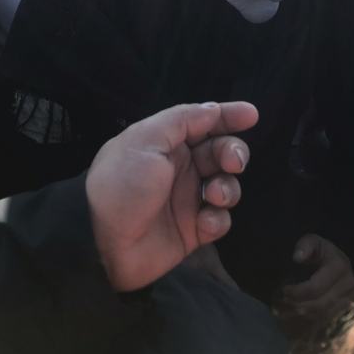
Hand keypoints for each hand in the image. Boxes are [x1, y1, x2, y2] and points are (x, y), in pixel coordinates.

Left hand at [86, 102, 257, 291]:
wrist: (101, 243)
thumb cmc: (121, 185)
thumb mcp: (144, 141)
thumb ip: (181, 121)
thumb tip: (213, 109)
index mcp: (166, 143)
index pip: (203, 123)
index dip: (228, 116)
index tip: (252, 115)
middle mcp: (180, 168)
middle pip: (221, 152)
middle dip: (233, 153)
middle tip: (232, 162)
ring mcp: (188, 200)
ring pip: (227, 186)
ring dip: (228, 188)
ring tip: (214, 196)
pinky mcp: (193, 231)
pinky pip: (219, 220)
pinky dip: (217, 219)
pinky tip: (203, 223)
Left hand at [280, 234, 353, 319]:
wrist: (332, 261)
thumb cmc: (319, 251)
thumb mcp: (311, 242)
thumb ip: (304, 246)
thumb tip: (297, 258)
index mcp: (340, 266)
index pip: (315, 287)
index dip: (297, 292)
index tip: (284, 290)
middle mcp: (349, 284)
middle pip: (319, 304)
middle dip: (299, 305)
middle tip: (284, 301)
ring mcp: (350, 298)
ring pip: (323, 314)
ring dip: (304, 314)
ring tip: (289, 308)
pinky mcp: (346, 308)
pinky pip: (327, 319)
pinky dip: (311, 318)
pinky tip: (299, 313)